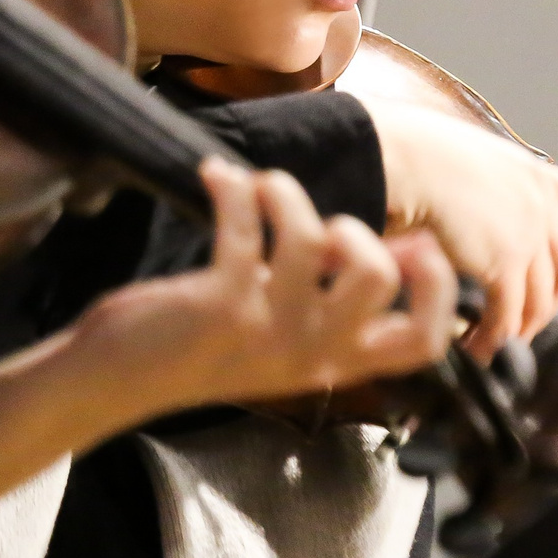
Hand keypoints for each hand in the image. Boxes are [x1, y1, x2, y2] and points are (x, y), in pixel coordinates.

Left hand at [82, 159, 456, 413]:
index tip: (412, 246)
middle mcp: (311, 352)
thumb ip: (335, 307)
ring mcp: (267, 330)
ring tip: (260, 189)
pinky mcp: (221, 305)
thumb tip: (398, 246)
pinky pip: (244, 224)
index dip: (438, 289)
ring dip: (284, 192)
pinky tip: (216, 179)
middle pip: (378, 276)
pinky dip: (233, 187)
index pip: (423, 342)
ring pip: (311, 236)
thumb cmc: (203, 350)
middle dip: (355, 226)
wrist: (119, 379)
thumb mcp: (289, 342)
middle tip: (315, 225)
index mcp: (336, 363)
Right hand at [364, 100, 557, 356]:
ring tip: (496, 345)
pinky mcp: (504, 261)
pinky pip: (509, 313)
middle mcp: (539, 201)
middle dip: (551, 300)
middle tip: (525, 320)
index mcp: (532, 171)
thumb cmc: (413, 153)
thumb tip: (465, 211)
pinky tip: (475, 345)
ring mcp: (528, 232)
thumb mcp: (466, 157)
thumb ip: (483, 184)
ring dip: (521, 329)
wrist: (404, 157)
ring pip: (541, 298)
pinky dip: (494, 338)